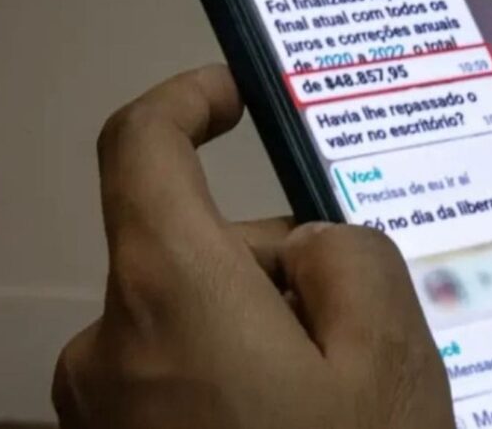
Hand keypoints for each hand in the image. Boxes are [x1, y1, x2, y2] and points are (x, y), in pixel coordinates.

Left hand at [53, 65, 453, 428]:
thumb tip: (314, 244)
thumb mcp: (389, 363)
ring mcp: (102, 404)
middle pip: (196, 247)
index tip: (231, 95)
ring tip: (335, 394)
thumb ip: (355, 261)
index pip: (141, 147)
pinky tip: (297, 419)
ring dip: (261, 327)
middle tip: (358, 331)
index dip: (186, 101)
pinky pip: (174, 371)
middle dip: (279, 265)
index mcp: (172, 300)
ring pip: (191, 314)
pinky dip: (233, 372)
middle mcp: (111, 347)